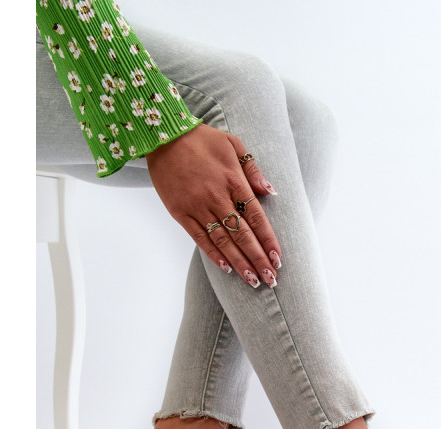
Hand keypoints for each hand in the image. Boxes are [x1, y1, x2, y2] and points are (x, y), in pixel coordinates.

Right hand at [145, 124, 281, 288]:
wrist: (162, 136)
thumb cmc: (202, 139)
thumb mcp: (233, 143)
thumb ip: (252, 169)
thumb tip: (270, 191)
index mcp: (233, 180)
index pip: (256, 216)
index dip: (268, 240)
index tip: (278, 258)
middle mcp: (216, 196)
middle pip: (242, 234)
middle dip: (258, 259)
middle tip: (271, 279)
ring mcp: (197, 206)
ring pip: (223, 241)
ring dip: (239, 263)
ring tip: (252, 280)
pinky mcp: (180, 213)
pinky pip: (199, 238)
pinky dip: (213, 254)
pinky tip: (226, 268)